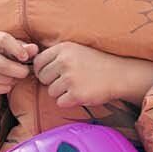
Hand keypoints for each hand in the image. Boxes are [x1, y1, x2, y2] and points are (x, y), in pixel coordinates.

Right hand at [0, 31, 37, 117]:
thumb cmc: (2, 54)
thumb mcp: (13, 47)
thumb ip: (25, 48)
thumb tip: (34, 49)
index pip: (3, 40)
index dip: (17, 49)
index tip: (25, 58)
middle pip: (3, 66)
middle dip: (20, 71)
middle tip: (26, 71)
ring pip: (3, 79)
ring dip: (14, 79)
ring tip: (13, 75)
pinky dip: (7, 87)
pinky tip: (5, 81)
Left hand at [32, 42, 152, 111]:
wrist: (120, 74)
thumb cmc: (96, 63)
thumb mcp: (76, 50)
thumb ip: (56, 55)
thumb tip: (32, 65)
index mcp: (63, 49)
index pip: (38, 62)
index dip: (42, 70)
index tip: (51, 74)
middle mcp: (65, 62)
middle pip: (42, 78)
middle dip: (52, 82)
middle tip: (69, 81)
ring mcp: (70, 78)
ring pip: (51, 92)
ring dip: (61, 93)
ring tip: (78, 86)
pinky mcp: (76, 94)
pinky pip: (60, 102)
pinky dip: (69, 101)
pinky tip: (82, 93)